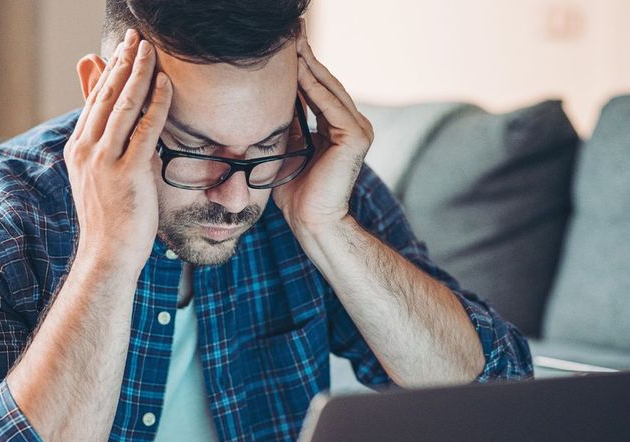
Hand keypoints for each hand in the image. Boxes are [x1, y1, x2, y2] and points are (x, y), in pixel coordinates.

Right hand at [64, 29, 171, 277]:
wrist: (107, 255)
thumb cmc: (111, 219)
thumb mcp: (102, 176)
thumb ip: (109, 146)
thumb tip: (114, 126)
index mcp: (79, 148)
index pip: (96, 99)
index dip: (111, 71)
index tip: (124, 48)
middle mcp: (87, 149)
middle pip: (107, 95)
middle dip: (123, 62)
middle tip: (136, 36)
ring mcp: (104, 160)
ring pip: (123, 105)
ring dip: (138, 73)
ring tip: (150, 49)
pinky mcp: (126, 172)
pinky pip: (144, 130)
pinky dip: (155, 104)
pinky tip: (165, 84)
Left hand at [272, 22, 373, 235]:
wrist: (312, 222)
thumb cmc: (297, 193)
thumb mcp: (289, 148)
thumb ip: (289, 123)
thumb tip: (271, 98)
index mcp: (341, 127)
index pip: (320, 89)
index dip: (303, 66)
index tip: (286, 45)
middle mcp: (354, 125)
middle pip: (326, 83)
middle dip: (307, 57)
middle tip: (291, 31)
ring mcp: (358, 130)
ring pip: (328, 89)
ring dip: (309, 64)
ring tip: (292, 41)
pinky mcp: (355, 137)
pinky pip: (329, 105)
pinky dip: (312, 86)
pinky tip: (297, 67)